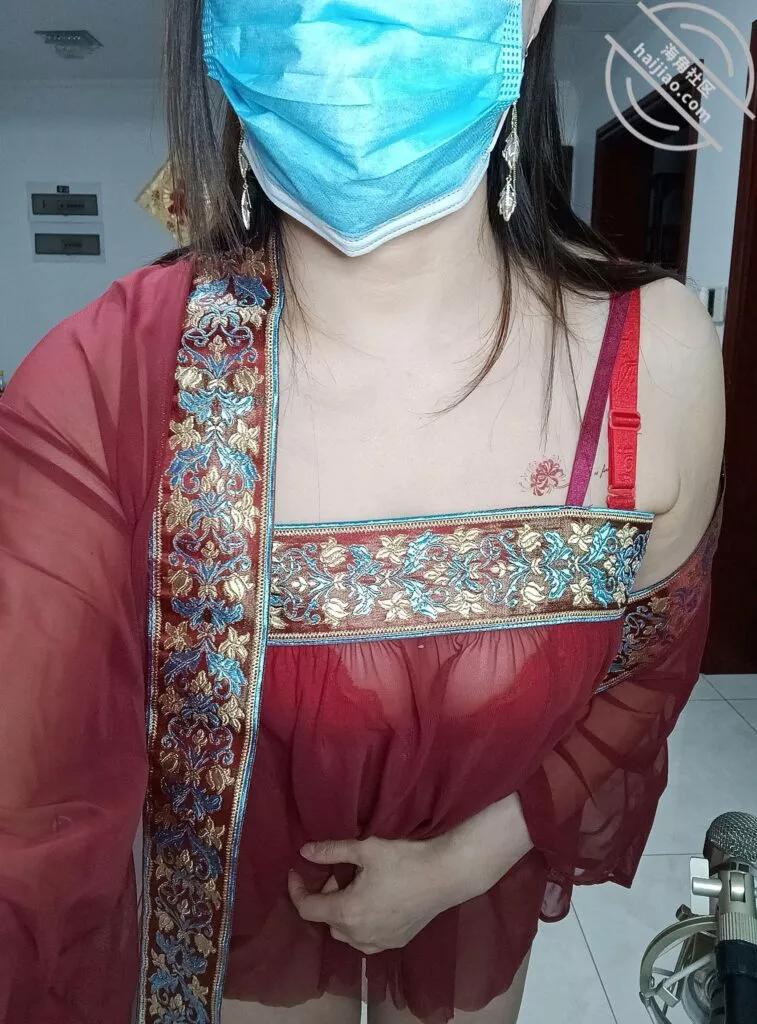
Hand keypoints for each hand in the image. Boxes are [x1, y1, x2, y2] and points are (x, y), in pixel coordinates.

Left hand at [288, 794, 532, 954]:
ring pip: (345, 933)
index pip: (307, 909)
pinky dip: (360, 924)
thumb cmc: (404, 859)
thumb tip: (305, 851)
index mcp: (347, 911)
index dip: (296, 890)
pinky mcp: (395, 943)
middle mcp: (358, 934)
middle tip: (341, 873)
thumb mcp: (365, 849)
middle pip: (327, 920)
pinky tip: (375, 902)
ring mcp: (378, 942)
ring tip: (359, 886)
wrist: (444, 876)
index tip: (296, 872)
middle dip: (327, 897)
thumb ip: (331, 851)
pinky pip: (365, 939)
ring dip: (343, 912)